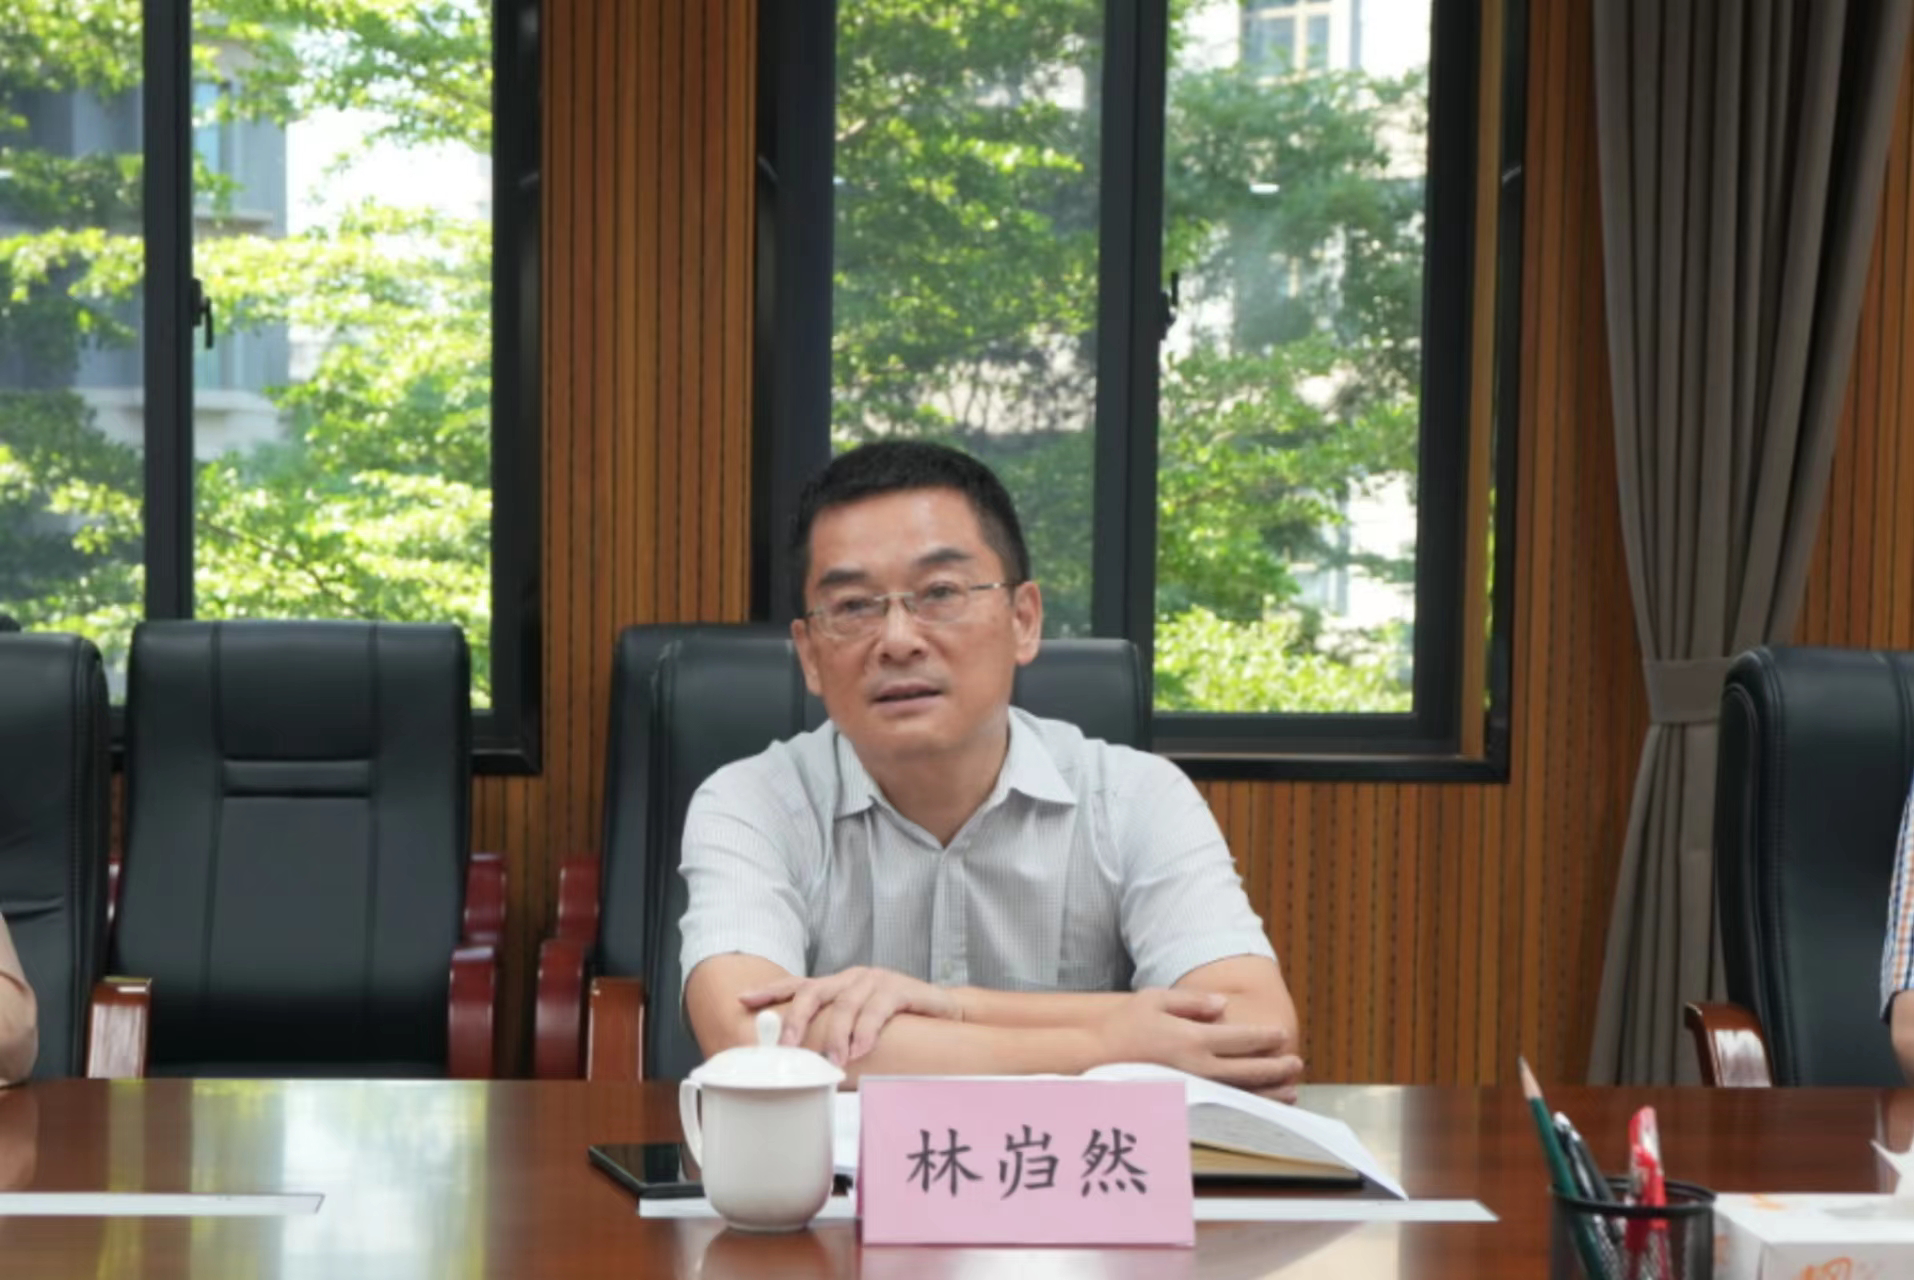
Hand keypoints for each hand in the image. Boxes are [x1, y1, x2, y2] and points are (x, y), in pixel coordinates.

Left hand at [739, 967, 963, 1064]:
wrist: (945, 1012)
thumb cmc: (898, 1023)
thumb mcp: (860, 1026)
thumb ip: (836, 1036)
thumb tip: (805, 1069)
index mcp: (838, 985)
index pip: (799, 985)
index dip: (771, 991)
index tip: (743, 1000)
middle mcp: (852, 978)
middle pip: (814, 992)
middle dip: (796, 1019)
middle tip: (789, 1048)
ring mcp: (875, 981)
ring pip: (846, 1004)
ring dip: (836, 1035)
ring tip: (831, 1060)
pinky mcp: (900, 989)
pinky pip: (878, 1008)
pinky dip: (866, 1030)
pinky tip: (861, 1047)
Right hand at [1097, 989, 1305, 1101]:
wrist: (1094, 1053)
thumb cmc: (1125, 1023)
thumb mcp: (1156, 999)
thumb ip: (1193, 1002)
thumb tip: (1223, 1005)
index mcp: (1190, 1038)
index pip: (1238, 1038)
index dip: (1263, 1036)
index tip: (1282, 1034)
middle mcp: (1194, 1067)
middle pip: (1246, 1070)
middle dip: (1275, 1067)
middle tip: (1296, 1063)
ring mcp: (1189, 1087)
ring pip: (1238, 1093)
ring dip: (1267, 1092)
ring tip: (1291, 1091)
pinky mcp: (1182, 1101)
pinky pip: (1221, 1106)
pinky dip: (1244, 1105)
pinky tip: (1258, 1105)